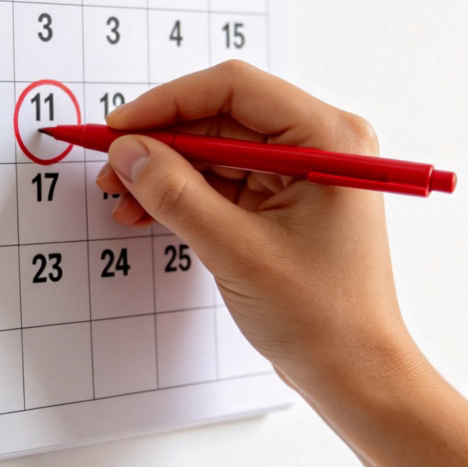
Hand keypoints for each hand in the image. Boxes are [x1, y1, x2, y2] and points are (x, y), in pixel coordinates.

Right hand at [95, 61, 420, 398]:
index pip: (235, 89)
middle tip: (112, 168)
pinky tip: (146, 210)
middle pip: (220, 117)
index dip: (168, 102)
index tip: (120, 127)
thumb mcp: (237, 251)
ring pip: (214, 150)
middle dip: (161, 142)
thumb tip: (127, 152)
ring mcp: (300, 173)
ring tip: (122, 198)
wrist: (355, 377)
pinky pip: (221, 180)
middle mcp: (318, 144)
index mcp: (328, 139)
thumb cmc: (323, 319)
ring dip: (165, 171)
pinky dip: (182, 193)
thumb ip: (176, 195)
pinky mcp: (282, 200)